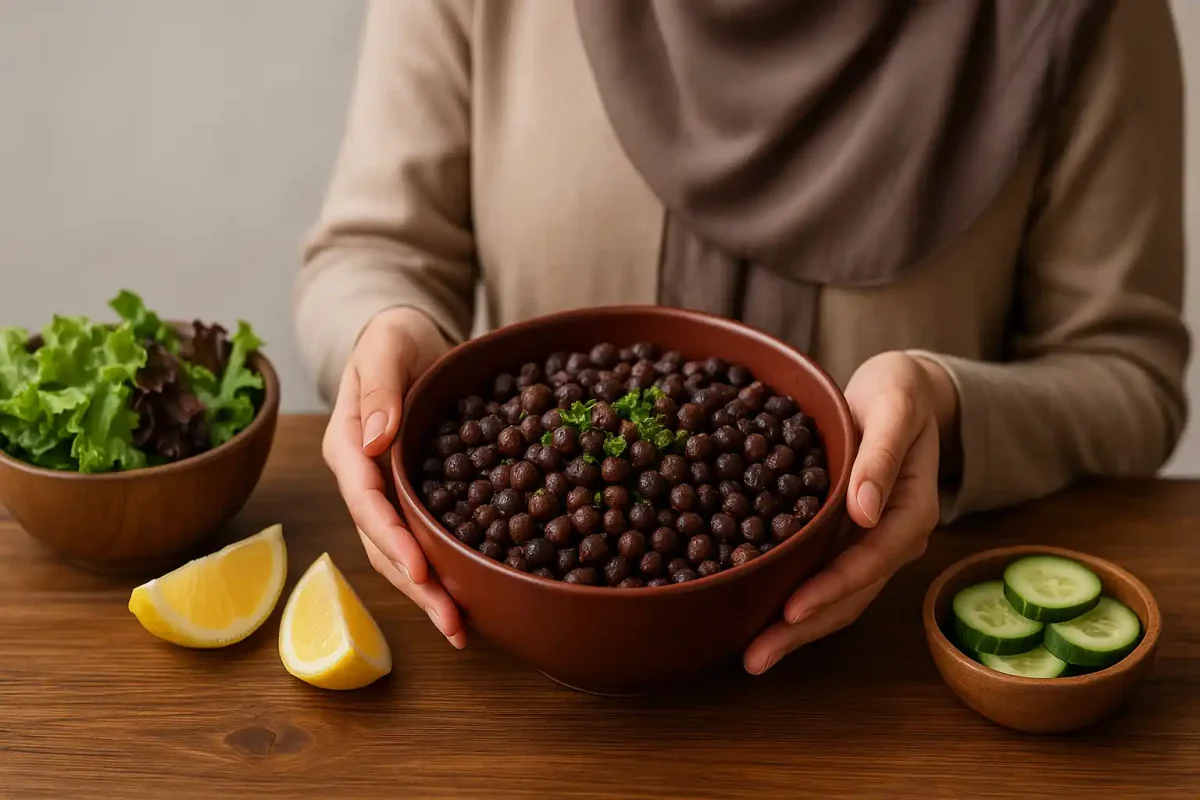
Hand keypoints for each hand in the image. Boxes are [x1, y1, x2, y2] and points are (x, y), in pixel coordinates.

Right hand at [321, 307, 466, 648]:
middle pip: (382, 542)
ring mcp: (389, 492)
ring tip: (462, 629)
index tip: (421, 570)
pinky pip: (426, 539)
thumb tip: (375, 437)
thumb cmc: (394, 337)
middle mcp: (363, 478)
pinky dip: (445, 570)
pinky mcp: (417, 497)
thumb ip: (378, 385)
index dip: (392, 537)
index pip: (366, 501)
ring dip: (430, 593)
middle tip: (452, 623)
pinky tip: (473, 598)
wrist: (410, 339)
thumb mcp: (386, 345)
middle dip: (416, 586)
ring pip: (401, 552)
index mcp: (347, 446)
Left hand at [743, 352, 957, 673]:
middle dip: (802, 630)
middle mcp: (891, 538)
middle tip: (755, 659)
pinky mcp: (845, 538)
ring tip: (751, 655)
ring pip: (835, 597)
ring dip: (794, 630)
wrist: (904, 390)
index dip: (831, 588)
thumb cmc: (900, 393)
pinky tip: (756, 617)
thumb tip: (864, 511)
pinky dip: (791, 600)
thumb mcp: (894, 409)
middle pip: (849, 596)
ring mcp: (868, 543)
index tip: (792, 610)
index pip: (869, 561)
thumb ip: (881, 456)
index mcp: (910, 512)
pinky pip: (819, 576)